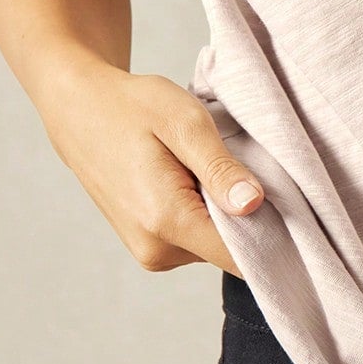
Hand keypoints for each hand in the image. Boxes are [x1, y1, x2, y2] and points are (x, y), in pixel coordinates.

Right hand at [40, 69, 261, 276]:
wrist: (79, 110)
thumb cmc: (132, 107)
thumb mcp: (184, 122)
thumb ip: (220, 169)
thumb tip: (254, 205)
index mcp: (167, 221)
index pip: (241, 256)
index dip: (272, 231)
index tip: (283, 199)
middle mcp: (157, 251)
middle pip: (230, 251)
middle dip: (247, 216)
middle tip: (241, 167)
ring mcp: (150, 253)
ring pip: (213, 245)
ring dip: (224, 213)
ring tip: (207, 167)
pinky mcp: (148, 246)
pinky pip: (195, 239)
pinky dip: (205, 213)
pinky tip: (193, 178)